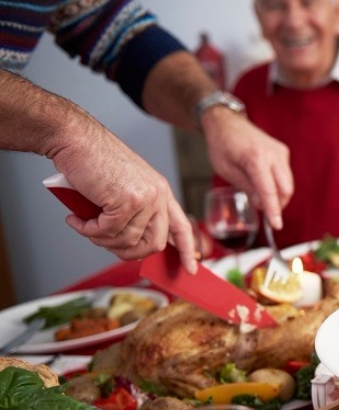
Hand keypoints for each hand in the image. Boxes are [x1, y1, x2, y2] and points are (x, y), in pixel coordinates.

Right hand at [55, 124, 197, 272]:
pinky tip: (76, 219)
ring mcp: (145, 198)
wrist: (76, 139)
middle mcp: (158, 195)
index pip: (182, 227)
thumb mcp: (126, 188)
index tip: (191, 269)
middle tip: (104, 243)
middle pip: (154, 244)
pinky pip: (108, 232)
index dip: (186, 251)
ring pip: (128, 241)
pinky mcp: (126, 201)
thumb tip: (133, 246)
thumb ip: (135, 213)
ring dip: (101, 240)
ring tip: (85, 225)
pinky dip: (88, 230)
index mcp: (162, 192)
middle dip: (128, 252)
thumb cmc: (95, 163)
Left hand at [200, 109, 292, 230]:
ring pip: (288, 183)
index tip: (277, 225)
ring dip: (278, 195)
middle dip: (277, 204)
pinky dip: (278, 185)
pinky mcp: (283, 152)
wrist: (227, 122)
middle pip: (285, 189)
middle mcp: (273, 154)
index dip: (273, 210)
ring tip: (259, 195)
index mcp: (256, 158)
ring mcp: (280, 152)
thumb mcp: (227, 170)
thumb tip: (262, 203)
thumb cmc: (222, 145)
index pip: (269, 191)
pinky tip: (264, 183)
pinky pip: (286, 175)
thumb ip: (247, 187)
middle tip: (262, 208)